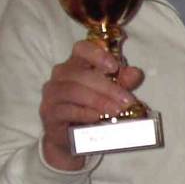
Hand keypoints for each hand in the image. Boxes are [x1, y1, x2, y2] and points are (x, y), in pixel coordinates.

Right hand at [39, 40, 143, 170]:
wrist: (73, 135)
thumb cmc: (93, 106)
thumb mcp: (113, 91)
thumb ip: (124, 80)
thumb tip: (135, 73)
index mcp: (77, 62)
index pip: (81, 48)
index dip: (97, 54)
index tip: (114, 67)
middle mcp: (61, 74)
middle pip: (81, 74)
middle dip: (108, 87)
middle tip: (127, 100)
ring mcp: (52, 93)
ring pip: (73, 91)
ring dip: (98, 100)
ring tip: (117, 110)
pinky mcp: (49, 112)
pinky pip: (66, 109)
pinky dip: (84, 112)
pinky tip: (98, 117)